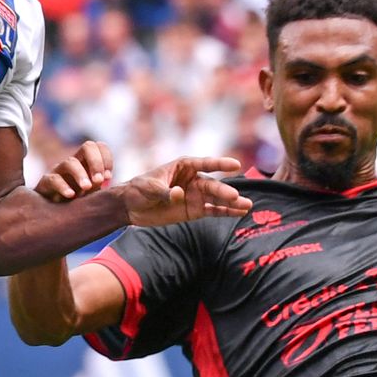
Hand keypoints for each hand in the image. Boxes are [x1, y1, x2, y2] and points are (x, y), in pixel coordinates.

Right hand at [35, 140, 113, 201]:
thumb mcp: (93, 193)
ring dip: (81, 174)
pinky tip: (71, 195)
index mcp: (87, 162)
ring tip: (87, 188)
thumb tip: (118, 185)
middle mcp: (74, 163)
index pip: (99, 147)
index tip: (108, 177)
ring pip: (70, 162)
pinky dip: (63, 186)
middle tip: (100, 180)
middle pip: (88, 147)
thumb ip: (103, 185)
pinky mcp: (45, 183)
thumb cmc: (77, 202)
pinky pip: (53, 180)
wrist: (52, 214)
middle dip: (96, 162)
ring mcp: (58, 171)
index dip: (106, 158)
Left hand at [118, 156, 253, 226]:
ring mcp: (195, 195)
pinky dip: (225, 212)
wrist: (130, 207)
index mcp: (183, 166)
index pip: (204, 163)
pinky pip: (213, 210)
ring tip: (247, 206)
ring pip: (216, 198)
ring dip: (231, 202)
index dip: (219, 163)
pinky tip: (239, 213)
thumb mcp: (150, 188)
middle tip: (236, 197)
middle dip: (224, 191)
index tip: (235, 164)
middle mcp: (193, 179)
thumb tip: (179, 194)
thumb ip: (165, 191)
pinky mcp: (194, 210)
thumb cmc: (139, 189)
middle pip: (212, 185)